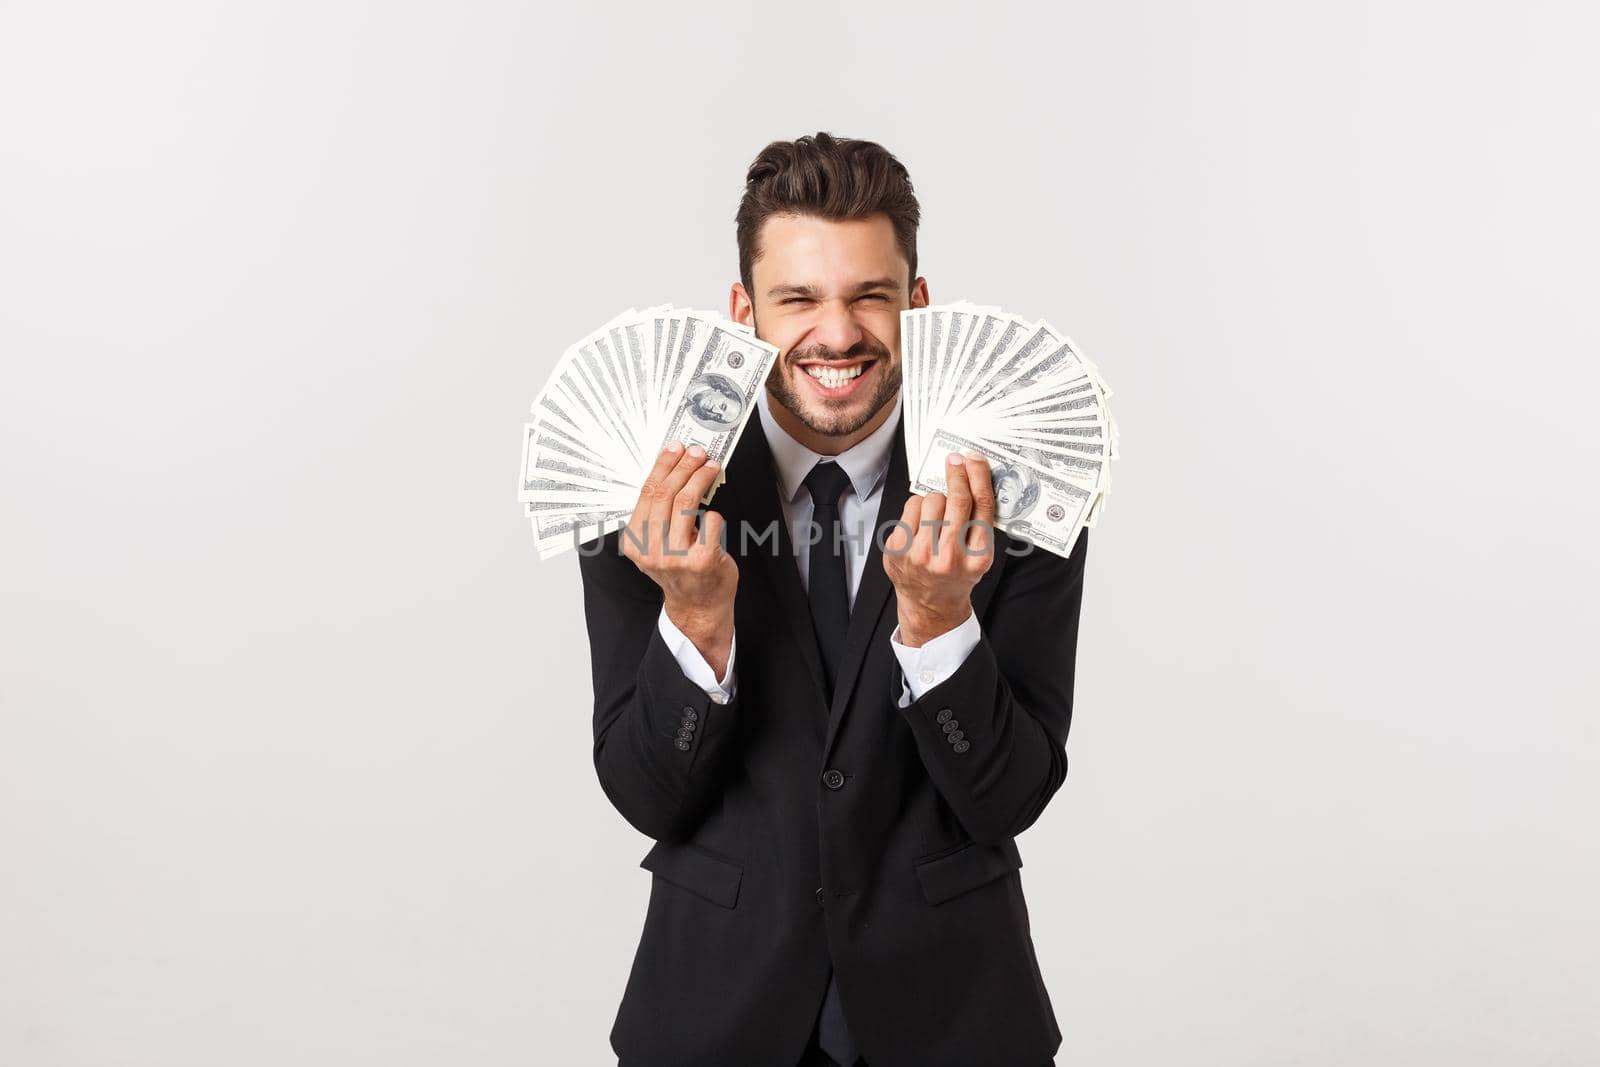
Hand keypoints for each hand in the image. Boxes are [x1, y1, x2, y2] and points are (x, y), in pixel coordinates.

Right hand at [621, 442, 737, 675]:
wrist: (698, 606)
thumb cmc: (680, 570)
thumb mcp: (657, 543)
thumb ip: (659, 514)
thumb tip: (674, 469)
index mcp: (635, 541)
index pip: (646, 493)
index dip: (663, 466)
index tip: (675, 448)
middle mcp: (651, 550)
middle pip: (666, 493)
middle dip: (684, 466)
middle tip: (698, 452)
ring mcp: (676, 556)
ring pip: (686, 503)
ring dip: (701, 478)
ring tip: (710, 467)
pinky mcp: (702, 561)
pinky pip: (710, 522)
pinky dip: (714, 513)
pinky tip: (714, 515)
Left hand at [882, 451, 996, 646]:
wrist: (930, 603)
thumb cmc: (957, 573)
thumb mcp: (979, 554)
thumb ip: (980, 521)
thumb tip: (972, 475)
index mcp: (977, 557)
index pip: (981, 506)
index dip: (978, 476)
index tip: (973, 459)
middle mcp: (949, 557)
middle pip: (957, 499)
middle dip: (957, 474)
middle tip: (955, 460)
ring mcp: (920, 554)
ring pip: (932, 499)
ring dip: (936, 498)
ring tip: (937, 515)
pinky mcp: (898, 549)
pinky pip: (911, 507)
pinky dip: (918, 507)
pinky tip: (921, 523)